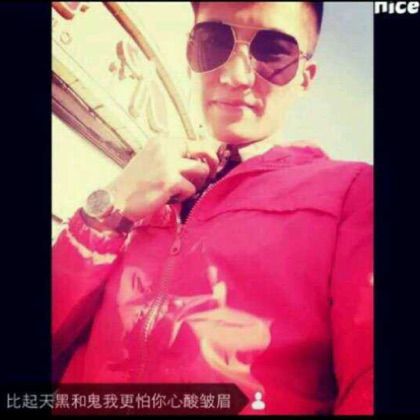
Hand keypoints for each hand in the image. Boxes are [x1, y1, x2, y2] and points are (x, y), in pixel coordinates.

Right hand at [106, 134, 220, 221]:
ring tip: (180, 190)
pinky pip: (191, 189)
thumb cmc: (135, 184)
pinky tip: (168, 198)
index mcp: (161, 141)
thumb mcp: (152, 160)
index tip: (206, 165)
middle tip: (208, 176)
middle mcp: (165, 148)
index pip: (194, 142)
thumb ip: (173, 156)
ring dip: (195, 183)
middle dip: (211, 164)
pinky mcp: (170, 181)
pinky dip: (183, 196)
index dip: (204, 155)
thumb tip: (201, 160)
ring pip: (202, 170)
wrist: (117, 201)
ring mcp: (168, 164)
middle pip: (204, 150)